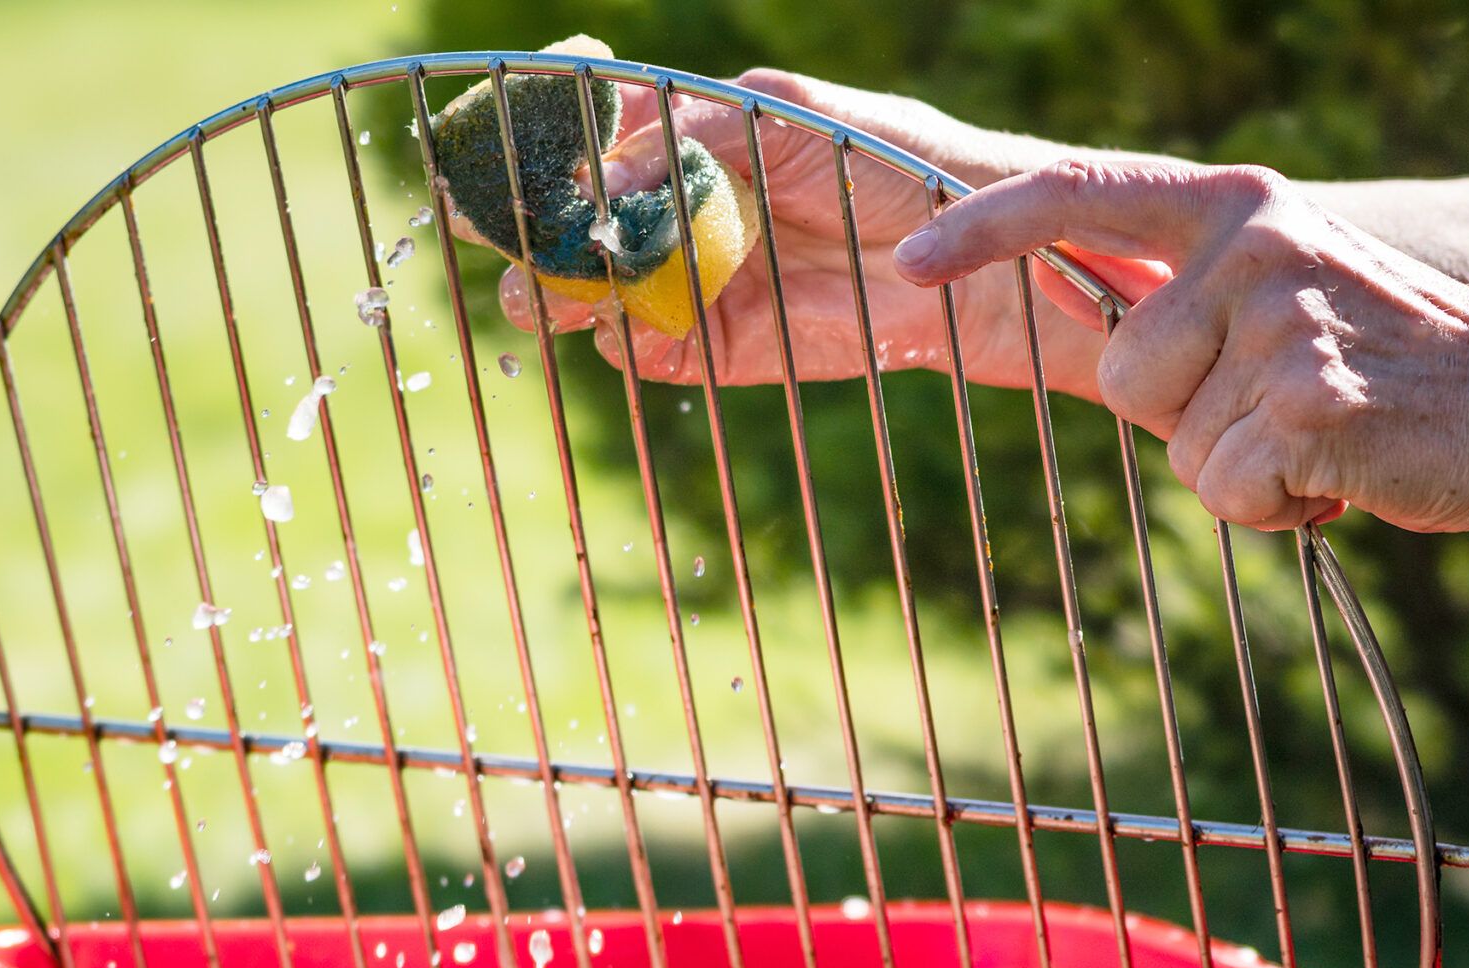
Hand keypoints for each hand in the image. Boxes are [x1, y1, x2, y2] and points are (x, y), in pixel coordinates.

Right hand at [495, 70, 1165, 398]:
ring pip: (584, 290)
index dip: (545, 125)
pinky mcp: (707, 349)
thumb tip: (611, 160)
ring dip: (553, 288)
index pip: (590, 125)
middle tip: (505, 227)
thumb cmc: (895, 162)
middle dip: (522, 221)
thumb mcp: (795, 117)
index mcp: (689, 135)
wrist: (964, 262)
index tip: (518, 122)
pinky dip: (619, 338)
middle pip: (565, 217)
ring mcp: (685, 281)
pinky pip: (636, 349)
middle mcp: (673, 208)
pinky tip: (626, 323)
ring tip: (552, 287)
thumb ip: (703, 129)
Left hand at [894, 159, 1468, 531]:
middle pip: (1123, 375)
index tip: (909, 263)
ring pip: (1176, 444)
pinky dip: (1278, 507)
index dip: (983, 230)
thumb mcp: (1284, 298)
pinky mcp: (1308, 402)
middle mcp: (1256, 244)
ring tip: (1322, 435)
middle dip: (1188, 419)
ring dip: (1238, 468)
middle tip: (1284, 406)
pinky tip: (1345, 471)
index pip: (1080, 194)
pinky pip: (1227, 490)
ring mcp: (1284, 320)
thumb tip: (1074, 318)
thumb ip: (1190, 301)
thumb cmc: (1392, 370)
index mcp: (1240, 205)